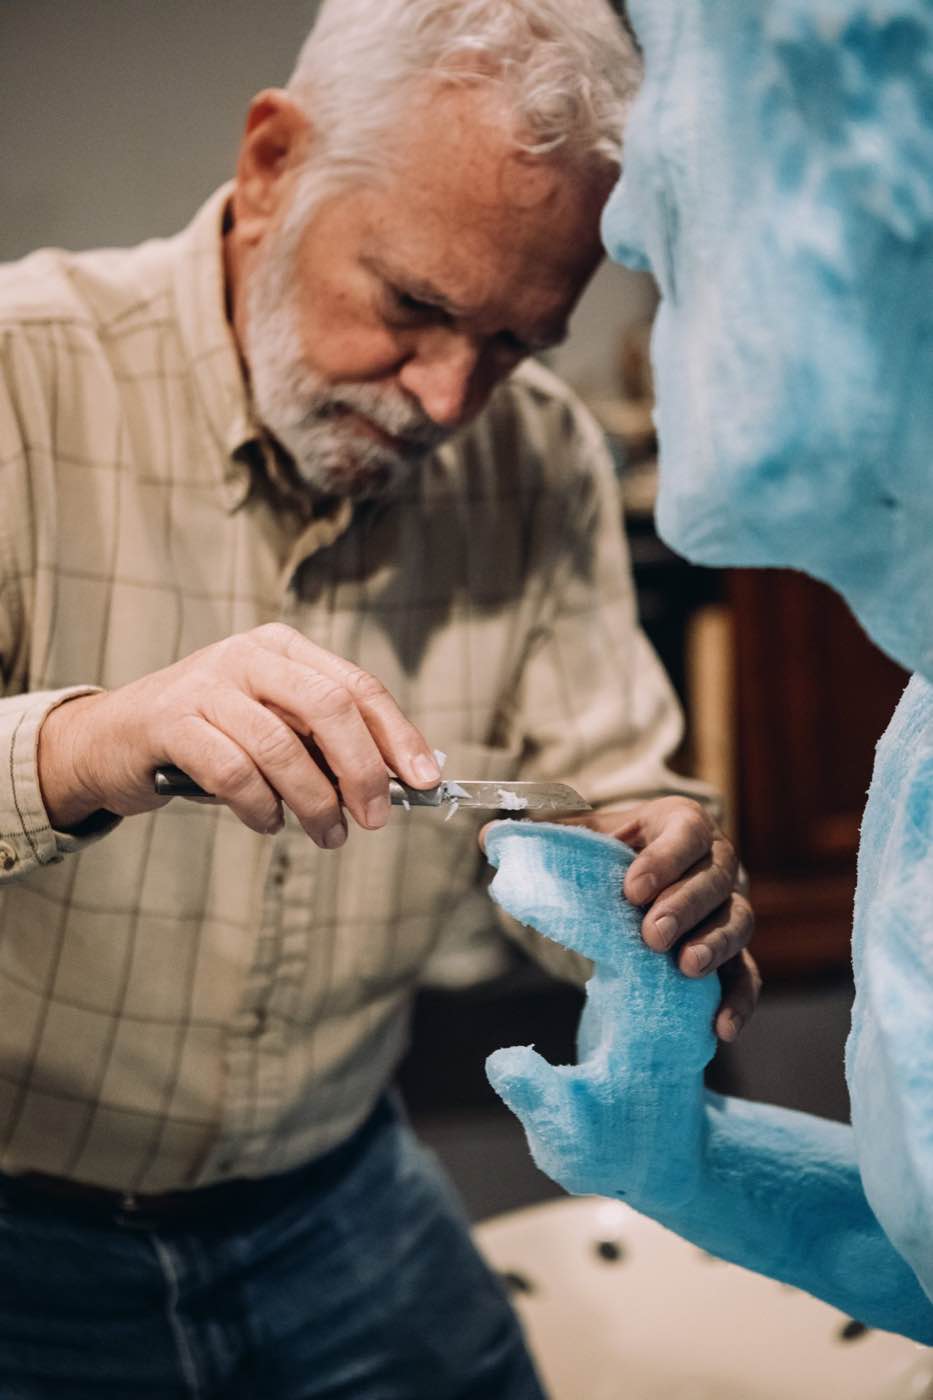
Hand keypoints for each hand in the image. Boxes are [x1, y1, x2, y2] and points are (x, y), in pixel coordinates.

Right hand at [37, 623, 441, 847]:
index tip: (423, 781)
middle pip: (329, 707)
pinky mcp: (170, 721)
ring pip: (281, 746)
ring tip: (326, 835)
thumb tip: (394, 782)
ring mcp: (206, 684)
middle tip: (373, 818)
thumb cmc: (208, 735)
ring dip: (314, 802)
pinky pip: (233, 771)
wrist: (111, 738)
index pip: (357, 686)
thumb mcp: (271, 724)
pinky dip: (260, 807)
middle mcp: (248, 655)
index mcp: (283, 648)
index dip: (396, 735)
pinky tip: (267, 823)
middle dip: (361, 769)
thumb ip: (323, 742)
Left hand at [564, 797, 758, 1041]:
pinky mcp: (733, 955)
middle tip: (651, 934)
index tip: (630, 888)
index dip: (664, 859)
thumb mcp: (583, 836)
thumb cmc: (612, 855)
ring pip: (737, 923)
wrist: (636, 885)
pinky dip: (738, 1001)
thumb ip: (543, 837)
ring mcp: (729, 910)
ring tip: (685, 968)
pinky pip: (747, 976)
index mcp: (682, 825)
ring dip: (714, 945)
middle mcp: (716, 864)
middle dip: (684, 906)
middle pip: (715, 879)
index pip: (686, 833)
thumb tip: (488, 840)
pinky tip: (719, 1029)